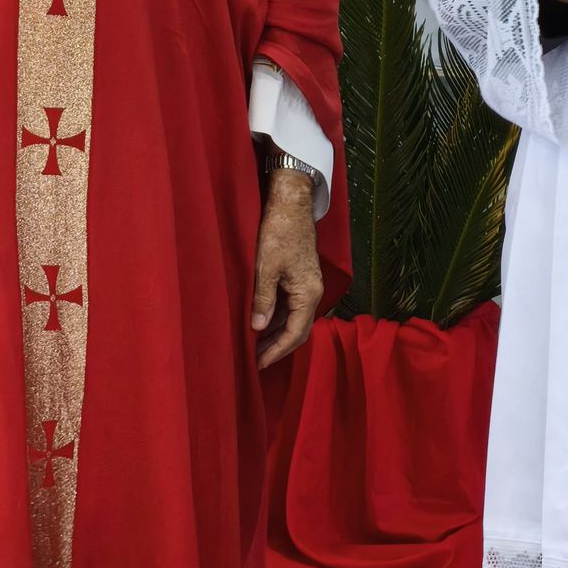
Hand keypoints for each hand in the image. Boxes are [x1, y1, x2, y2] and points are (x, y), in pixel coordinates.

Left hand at [252, 170, 323, 369]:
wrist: (291, 203)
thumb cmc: (279, 232)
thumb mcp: (266, 267)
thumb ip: (263, 299)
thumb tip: (258, 328)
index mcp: (309, 293)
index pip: (295, 333)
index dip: (276, 351)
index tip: (258, 364)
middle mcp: (313, 292)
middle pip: (298, 330)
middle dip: (277, 347)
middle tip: (255, 361)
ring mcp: (308, 285)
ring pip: (293, 319)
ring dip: (276, 334)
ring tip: (254, 346)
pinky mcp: (300, 278)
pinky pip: (290, 306)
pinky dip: (276, 318)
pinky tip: (260, 322)